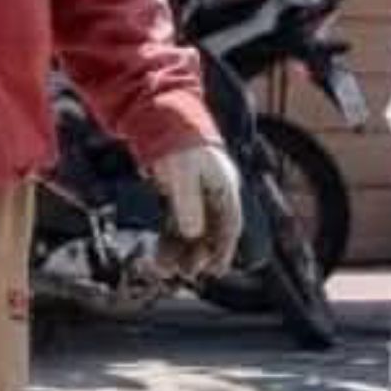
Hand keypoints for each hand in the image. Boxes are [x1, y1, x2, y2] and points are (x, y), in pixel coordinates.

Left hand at [154, 140, 245, 276]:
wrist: (161, 117)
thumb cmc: (178, 144)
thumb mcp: (184, 175)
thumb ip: (189, 205)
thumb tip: (193, 233)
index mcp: (224, 186)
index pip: (230, 225)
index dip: (224, 249)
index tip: (216, 270)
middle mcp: (213, 193)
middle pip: (210, 231)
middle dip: (199, 254)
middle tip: (187, 273)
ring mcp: (194, 193)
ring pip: (191, 230)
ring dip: (181, 251)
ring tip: (167, 269)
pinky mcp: (176, 192)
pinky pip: (175, 223)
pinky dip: (169, 240)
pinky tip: (160, 254)